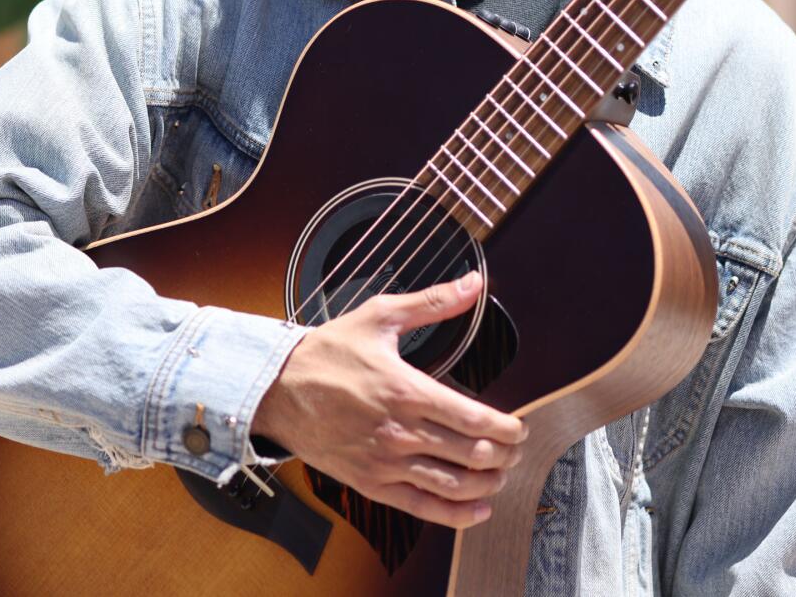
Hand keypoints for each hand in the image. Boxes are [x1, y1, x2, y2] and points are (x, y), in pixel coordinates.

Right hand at [252, 270, 527, 527]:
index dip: (507, 429)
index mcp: (406, 389)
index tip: (519, 427)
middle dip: (504, 455)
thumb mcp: (380, 316)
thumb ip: (432, 303)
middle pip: (470, 454)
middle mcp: (399, 431)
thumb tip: (474, 283)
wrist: (276, 389)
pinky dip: (456, 514)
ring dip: (487, 483)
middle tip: (515, 449)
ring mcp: (384, 462)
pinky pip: (422, 507)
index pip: (474, 418)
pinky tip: (478, 508)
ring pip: (452, 485)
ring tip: (501, 474)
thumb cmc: (328, 352)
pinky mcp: (370, 484)